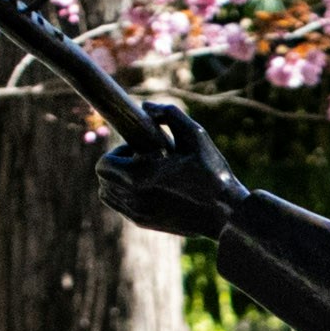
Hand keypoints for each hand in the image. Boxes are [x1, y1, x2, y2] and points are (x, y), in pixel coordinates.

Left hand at [96, 102, 246, 239]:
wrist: (225, 215)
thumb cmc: (212, 174)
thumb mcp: (196, 136)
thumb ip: (170, 114)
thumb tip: (146, 107)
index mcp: (139, 176)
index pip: (104, 164)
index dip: (118, 152)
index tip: (141, 150)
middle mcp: (133, 198)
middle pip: (103, 179)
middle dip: (116, 166)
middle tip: (143, 161)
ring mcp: (138, 213)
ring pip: (108, 195)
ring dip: (118, 182)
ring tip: (145, 175)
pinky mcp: (145, 223)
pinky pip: (121, 208)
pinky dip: (127, 196)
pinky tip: (150, 189)